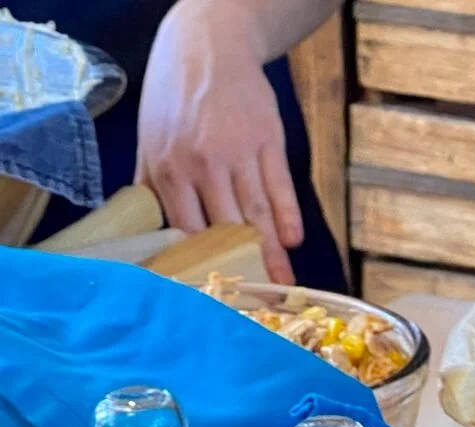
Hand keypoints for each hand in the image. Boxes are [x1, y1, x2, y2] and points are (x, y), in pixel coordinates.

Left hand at [136, 2, 301, 283]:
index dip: (201, 262)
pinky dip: (289, 215)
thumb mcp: (150, 136)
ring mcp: (239, 152)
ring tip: (283, 282)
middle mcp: (203, 164)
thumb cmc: (174, 94)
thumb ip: (150, 183)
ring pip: (257, 213)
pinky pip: (280, 186)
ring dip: (272, 252)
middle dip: (242, 266)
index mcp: (168, 167)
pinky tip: (294, 241)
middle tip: (256, 297)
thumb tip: (146, 229)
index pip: (186, 228)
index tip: (213, 289)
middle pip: (226, 228)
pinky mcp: (268, 141)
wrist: (208, 46)